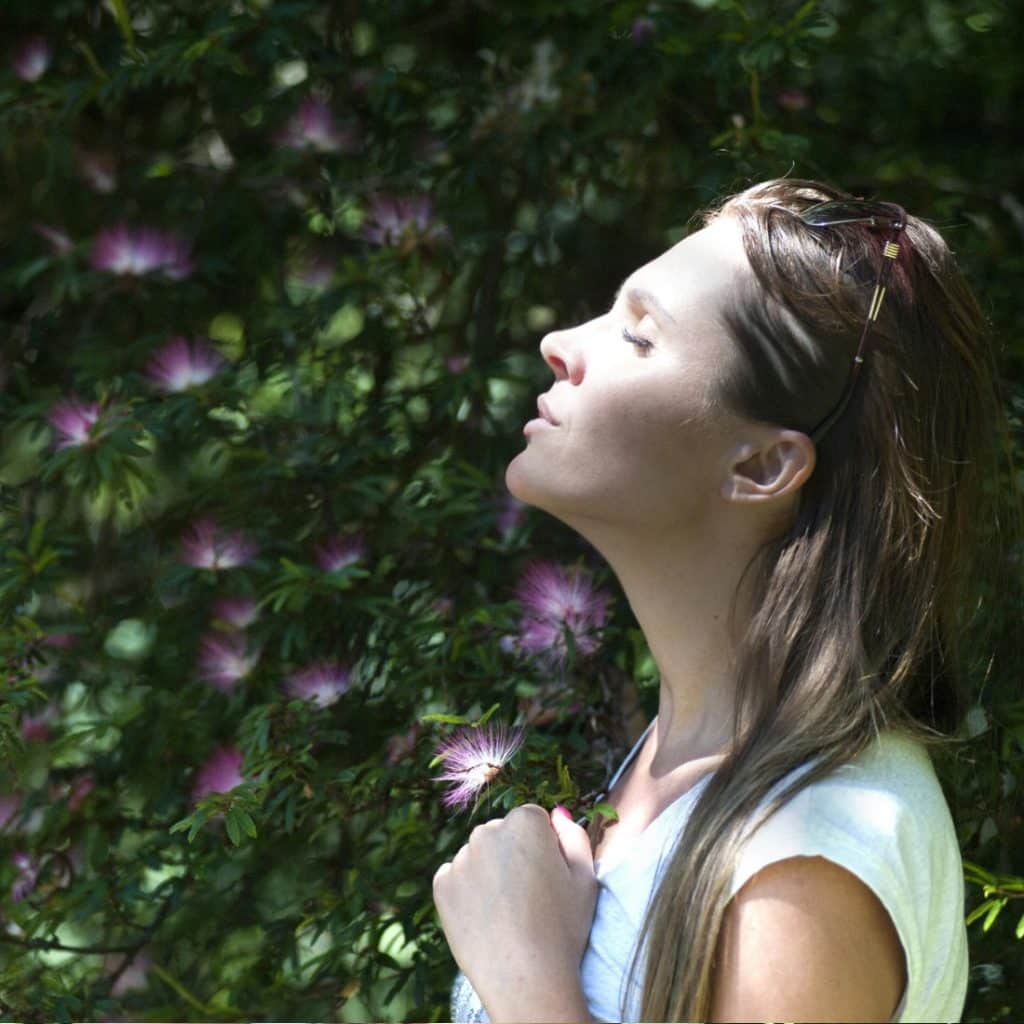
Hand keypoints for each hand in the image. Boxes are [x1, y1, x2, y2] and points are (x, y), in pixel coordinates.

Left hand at [433, 804, 597, 1019]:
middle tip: (528, 898)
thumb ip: (574, 837)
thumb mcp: (585, 879)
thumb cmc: (563, 929)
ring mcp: (461, 857)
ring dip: (489, 872)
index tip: (548, 877)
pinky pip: (456, 877)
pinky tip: (486, 917)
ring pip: (479, 856)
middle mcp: (487, 831)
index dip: (544, 848)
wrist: (525, 979)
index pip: (533, 820)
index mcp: (525, 822)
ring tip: (507, 913)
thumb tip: (557, 814)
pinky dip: (468, 891)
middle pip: (502, 834)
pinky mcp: (442, 884)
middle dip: (513, 855)